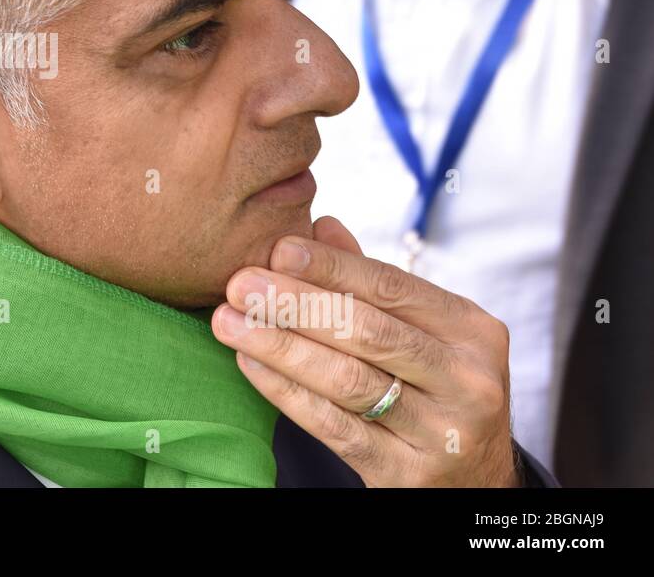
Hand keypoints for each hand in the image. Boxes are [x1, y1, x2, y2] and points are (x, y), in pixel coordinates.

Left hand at [212, 216, 519, 486]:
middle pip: (367, 331)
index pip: (392, 287)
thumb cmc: (436, 386)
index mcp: (472, 329)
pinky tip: (249, 366)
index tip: (278, 249)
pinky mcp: (406, 473)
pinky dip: (287, 393)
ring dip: (279, 346)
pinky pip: (335, 427)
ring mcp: (442, 431)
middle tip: (240, 284)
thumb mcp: (424, 331)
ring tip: (229, 322)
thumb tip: (321, 224)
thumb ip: (373, 282)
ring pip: (347, 380)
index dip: (332, 267)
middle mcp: (466, 379)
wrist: (474, 478)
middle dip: (295, 303)